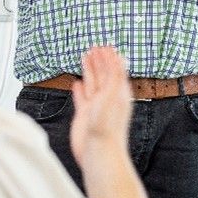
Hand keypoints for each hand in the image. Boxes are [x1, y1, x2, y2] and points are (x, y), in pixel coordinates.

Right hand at [69, 46, 132, 165]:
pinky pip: (82, 98)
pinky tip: (77, 83)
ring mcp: (95, 107)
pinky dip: (80, 90)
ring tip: (86, 57)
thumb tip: (120, 57)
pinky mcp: (84, 115)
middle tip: (95, 47)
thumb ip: (116, 76)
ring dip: (89, 70)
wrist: (98, 151)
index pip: (114, 70)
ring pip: (92, 83)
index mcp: (118, 93)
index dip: (110, 58)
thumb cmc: (107, 126)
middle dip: (99, 60)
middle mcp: (108, 99)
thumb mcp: (113, 95)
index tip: (106, 45)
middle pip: (103, 74)